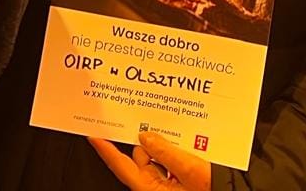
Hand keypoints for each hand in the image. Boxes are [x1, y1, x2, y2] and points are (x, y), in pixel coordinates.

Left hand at [89, 131, 211, 190]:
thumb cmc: (212, 190)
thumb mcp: (190, 169)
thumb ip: (166, 151)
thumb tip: (146, 136)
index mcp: (150, 189)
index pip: (121, 166)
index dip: (106, 149)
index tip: (93, 134)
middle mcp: (154, 187)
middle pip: (140, 157)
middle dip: (147, 140)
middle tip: (155, 122)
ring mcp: (166, 185)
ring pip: (156, 157)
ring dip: (165, 145)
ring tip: (184, 137)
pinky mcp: (178, 182)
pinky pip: (168, 162)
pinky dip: (174, 151)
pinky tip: (190, 144)